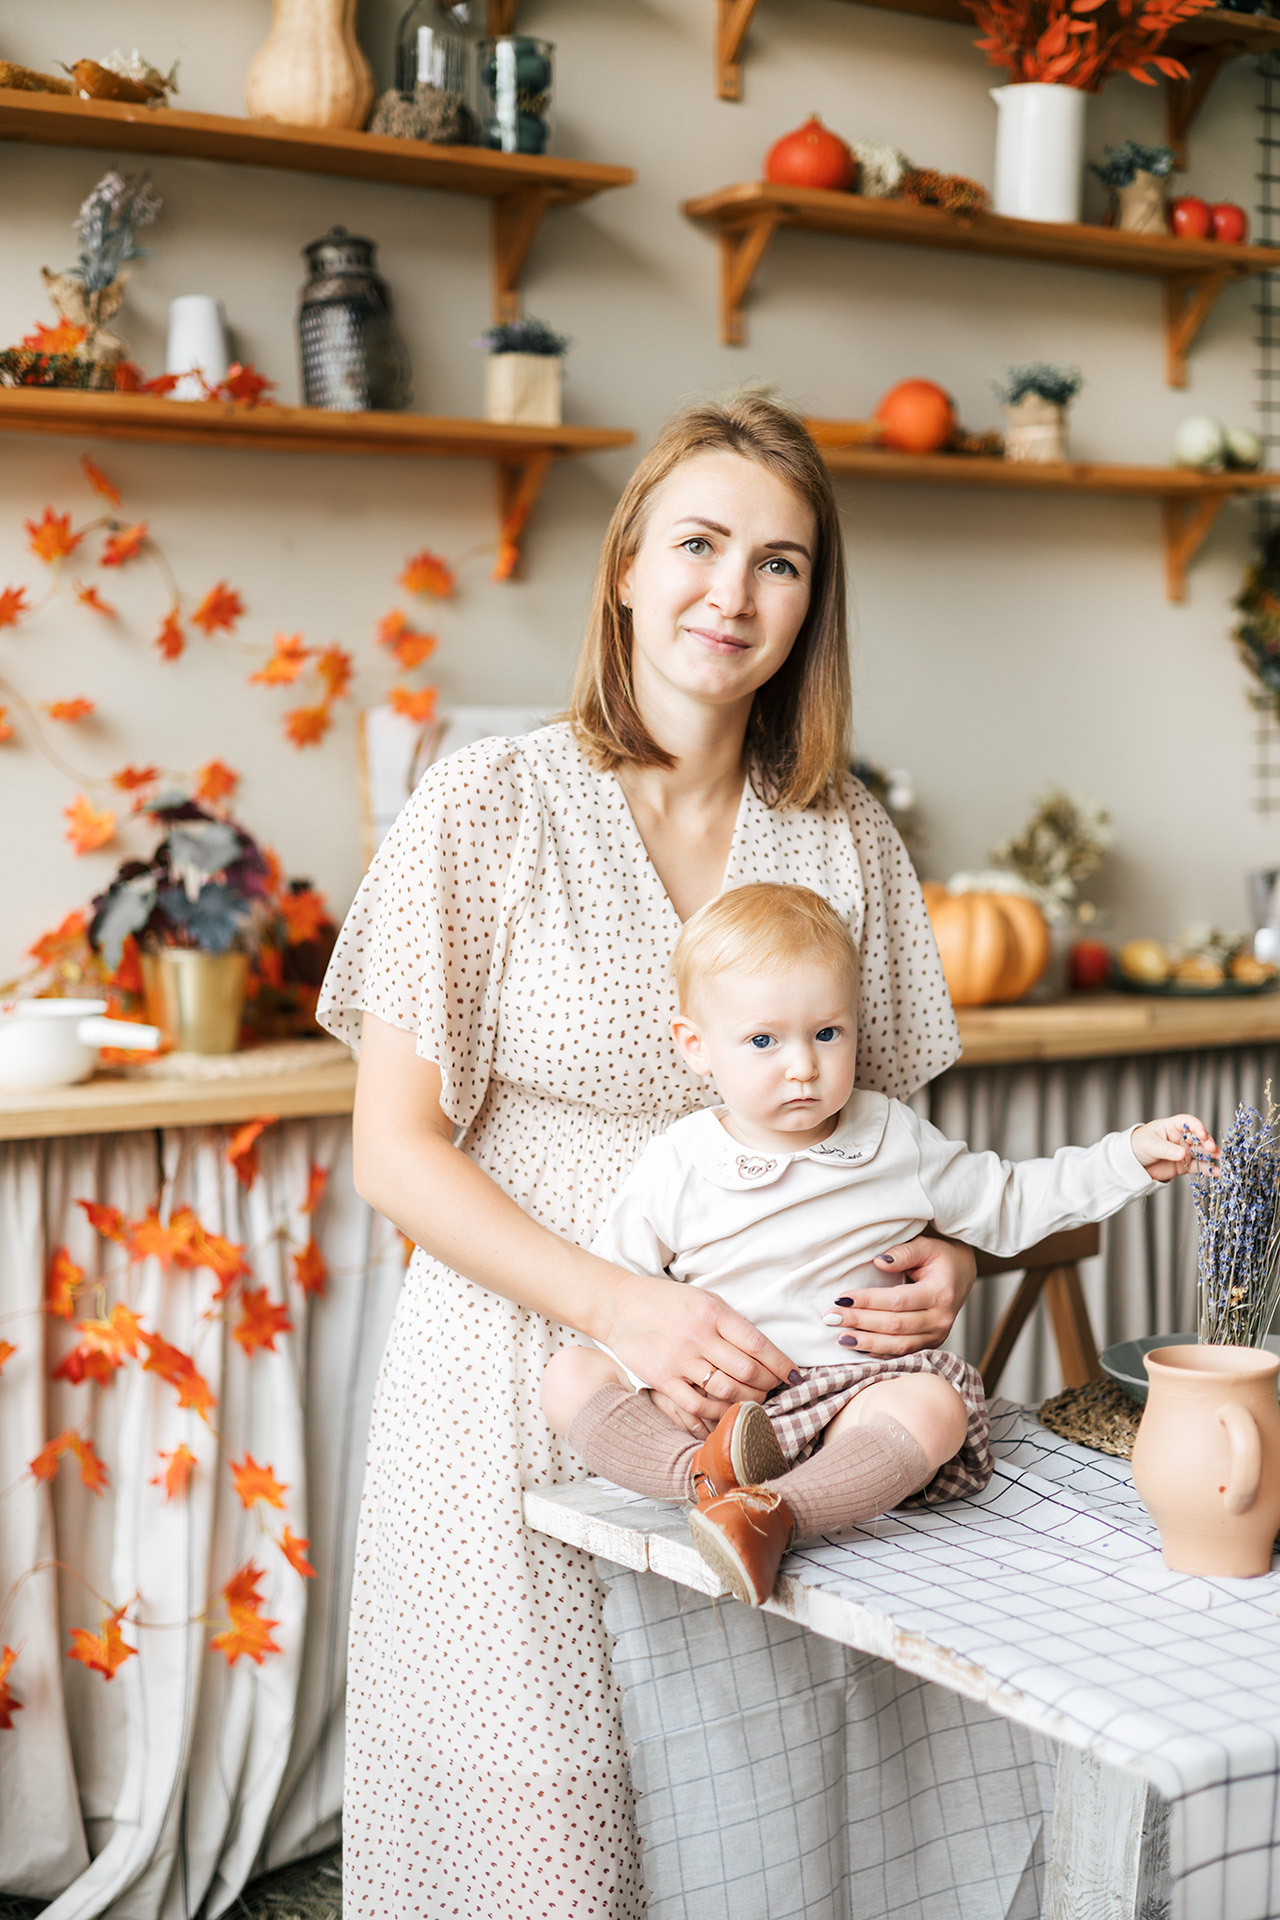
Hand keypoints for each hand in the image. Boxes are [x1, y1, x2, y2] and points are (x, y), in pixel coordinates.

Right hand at [594, 1270, 796, 1437]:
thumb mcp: (702, 1299)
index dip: (781, 1364)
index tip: (795, 1376)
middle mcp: (698, 1335)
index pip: (757, 1343)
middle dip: (767, 1385)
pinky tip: (727, 1413)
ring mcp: (680, 1359)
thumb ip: (730, 1323)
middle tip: (773, 1389)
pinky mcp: (662, 1379)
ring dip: (748, 1400)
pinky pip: (698, 1405)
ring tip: (754, 1401)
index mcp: (712, 1312)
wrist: (618, 1305)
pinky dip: (718, 1414)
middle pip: (747, 1370)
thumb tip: (763, 1351)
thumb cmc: (666, 1302)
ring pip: (727, 1390)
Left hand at [823, 1234, 976, 1356]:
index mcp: (941, 1292)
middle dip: (860, 1322)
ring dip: (867, 1343)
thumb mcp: (925, 1246)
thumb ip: (903, 1252)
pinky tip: (858, 1348)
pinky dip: (879, 1353)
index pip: (898, 1300)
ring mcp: (938, 1336)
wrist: (961, 1276)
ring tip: (840, 1338)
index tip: (841, 1299)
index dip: (868, 1301)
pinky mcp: (930, 1345)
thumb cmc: (940, 1258)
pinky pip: (902, 1354)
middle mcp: (942, 1319)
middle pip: (895, 1326)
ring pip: (898, 1346)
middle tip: (831, 1317)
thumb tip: (878, 1261)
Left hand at [1132, 1113, 1215, 1183]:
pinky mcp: (1184, 1165)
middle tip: (1212, 1149)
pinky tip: (1216, 1172)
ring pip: (1202, 1152)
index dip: (1197, 1127)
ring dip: (1212, 1156)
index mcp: (1172, 1127)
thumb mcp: (1150, 1145)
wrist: (1132, 1164)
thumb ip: (1167, 1149)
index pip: (1189, 1122)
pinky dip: (1207, 1170)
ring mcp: (1184, 1152)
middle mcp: (1181, 1138)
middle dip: (1208, 1143)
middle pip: (1199, 1138)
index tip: (1202, 1134)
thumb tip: (1183, 1154)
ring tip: (1221, 1161)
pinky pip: (1198, 1167)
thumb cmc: (1138, 1145)